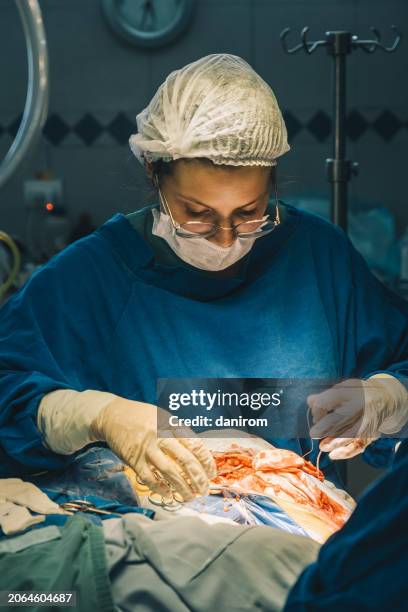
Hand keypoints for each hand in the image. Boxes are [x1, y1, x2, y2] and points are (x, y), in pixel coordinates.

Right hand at [90, 397, 215, 500]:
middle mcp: (160, 436)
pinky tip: (169, 495)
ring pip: (169, 472)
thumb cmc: (142, 416)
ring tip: (190, 497)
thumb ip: (178, 431)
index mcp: (171, 424)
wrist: (112, 415)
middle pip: (185, 460)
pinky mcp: (134, 459)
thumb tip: (197, 451)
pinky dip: (160, 488)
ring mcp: (147, 449)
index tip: (212, 472)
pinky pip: (149, 477)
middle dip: (198, 478)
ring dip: (182, 487)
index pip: (194, 444)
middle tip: (204, 490)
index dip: (205, 460)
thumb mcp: (163, 416)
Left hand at [307, 375, 407, 459]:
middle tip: (313, 434)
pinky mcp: (370, 434)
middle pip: (340, 418)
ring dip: (334, 442)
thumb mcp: (343, 388)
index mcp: (350, 392)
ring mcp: (366, 422)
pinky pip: (358, 445)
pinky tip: (333, 455)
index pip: (328, 400)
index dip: (318, 408)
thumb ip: (326, 396)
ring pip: (349, 435)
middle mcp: (359, 407)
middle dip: (324, 427)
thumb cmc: (358, 394)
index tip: (316, 412)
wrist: (386, 400)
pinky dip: (345, 452)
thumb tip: (310, 401)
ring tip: (322, 447)